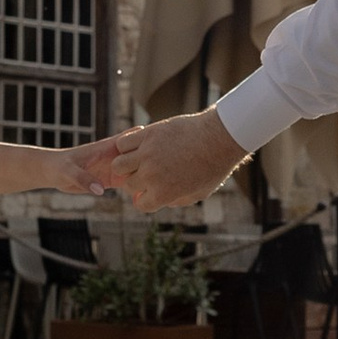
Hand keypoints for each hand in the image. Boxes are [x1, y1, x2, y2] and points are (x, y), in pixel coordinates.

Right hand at [70, 110, 244, 208]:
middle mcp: (151, 176)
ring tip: (137, 160)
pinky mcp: (148, 135)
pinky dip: (126, 146)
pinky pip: (123, 143)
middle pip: (128, 184)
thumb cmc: (213, 167)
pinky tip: (138, 145)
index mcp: (163, 194)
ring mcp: (147, 154)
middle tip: (147, 172)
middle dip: (137, 181)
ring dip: (125, 165)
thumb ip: (178, 200)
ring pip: (118, 165)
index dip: (147, 198)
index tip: (152, 191)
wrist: (219, 138)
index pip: (140, 204)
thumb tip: (163, 202)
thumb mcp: (199, 193)